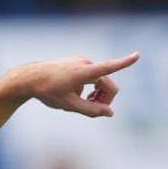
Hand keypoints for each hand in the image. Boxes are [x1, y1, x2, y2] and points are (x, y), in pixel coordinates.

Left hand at [6, 52, 139, 116]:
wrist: (30, 78)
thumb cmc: (48, 92)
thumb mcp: (69, 105)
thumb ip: (91, 110)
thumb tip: (110, 113)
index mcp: (84, 72)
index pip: (108, 67)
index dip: (124, 62)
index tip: (137, 55)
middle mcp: (86, 63)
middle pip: (108, 84)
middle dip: (105, 99)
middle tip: (93, 111)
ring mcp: (82, 61)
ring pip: (100, 81)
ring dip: (97, 94)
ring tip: (83, 104)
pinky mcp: (78, 63)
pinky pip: (91, 77)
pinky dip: (89, 87)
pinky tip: (75, 94)